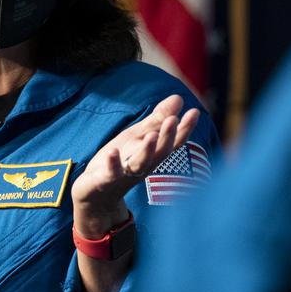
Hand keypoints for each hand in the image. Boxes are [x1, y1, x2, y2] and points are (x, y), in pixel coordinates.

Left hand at [71, 94, 200, 237]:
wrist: (95, 193)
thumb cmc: (120, 162)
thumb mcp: (138, 137)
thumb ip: (157, 120)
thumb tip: (179, 98)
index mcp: (152, 154)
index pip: (172, 142)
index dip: (184, 129)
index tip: (194, 112)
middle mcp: (143, 166)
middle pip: (160, 153)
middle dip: (167, 137)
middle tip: (173, 120)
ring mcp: (125, 175)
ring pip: (139, 164)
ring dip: (146, 151)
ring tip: (152, 136)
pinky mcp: (106, 181)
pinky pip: (111, 174)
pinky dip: (113, 164)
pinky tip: (114, 152)